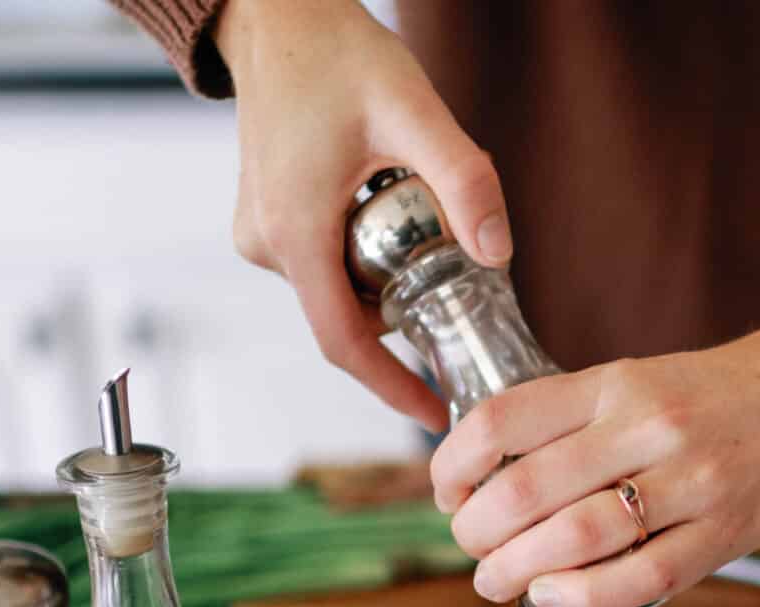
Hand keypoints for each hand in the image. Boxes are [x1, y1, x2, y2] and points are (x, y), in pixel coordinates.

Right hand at [217, 0, 509, 430]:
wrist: (276, 18)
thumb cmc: (335, 55)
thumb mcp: (413, 111)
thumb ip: (462, 181)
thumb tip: (498, 254)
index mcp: (294, 233)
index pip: (345, 344)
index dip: (393, 387)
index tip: (436, 415)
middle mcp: (267, 245)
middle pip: (351, 316)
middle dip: (408, 314)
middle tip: (463, 284)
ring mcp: (261, 236)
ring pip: (341, 289)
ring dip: (390, 277)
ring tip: (427, 222)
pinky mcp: (268, 223)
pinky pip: (326, 264)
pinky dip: (367, 257)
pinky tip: (394, 211)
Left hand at [430, 285, 759, 606]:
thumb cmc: (714, 398)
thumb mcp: (637, 382)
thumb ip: (575, 424)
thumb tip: (490, 483)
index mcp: (616, 384)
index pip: (502, 421)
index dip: (453, 465)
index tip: (447, 492)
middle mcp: (649, 427)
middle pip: (528, 490)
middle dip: (477, 532)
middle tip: (471, 547)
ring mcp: (691, 481)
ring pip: (577, 537)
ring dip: (518, 570)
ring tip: (498, 580)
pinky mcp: (724, 531)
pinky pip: (642, 576)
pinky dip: (585, 593)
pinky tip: (556, 595)